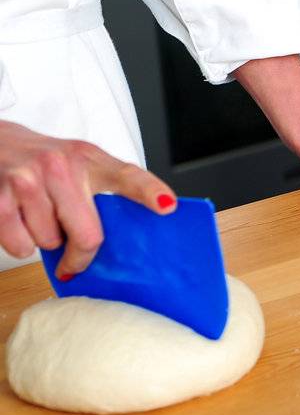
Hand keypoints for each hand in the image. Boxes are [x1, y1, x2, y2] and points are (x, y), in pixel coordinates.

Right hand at [0, 121, 174, 278]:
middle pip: (87, 235)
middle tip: (74, 253)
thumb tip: (139, 227)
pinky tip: (18, 219)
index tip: (167, 206)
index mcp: (89, 159)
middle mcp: (60, 166)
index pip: (128, 176)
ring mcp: (28, 181)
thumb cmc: (42, 161)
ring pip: (50, 242)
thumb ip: (107, 187)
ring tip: (38, 216)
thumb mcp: (80, 162)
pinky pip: (21, 246)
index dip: (149, 192)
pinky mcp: (0, 199)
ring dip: (45, 240)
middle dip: (80, 255)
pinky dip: (20, 243)